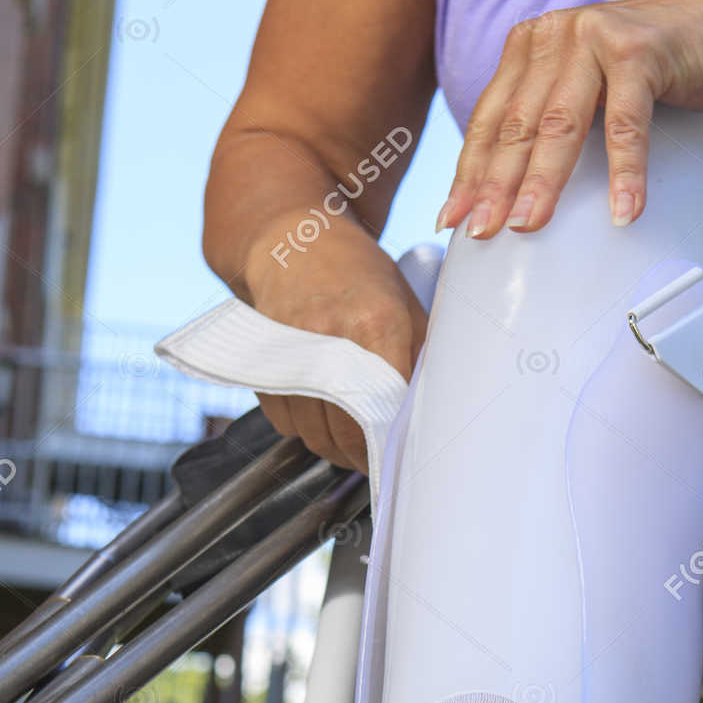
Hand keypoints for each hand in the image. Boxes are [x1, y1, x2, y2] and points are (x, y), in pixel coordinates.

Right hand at [243, 221, 427, 469]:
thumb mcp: (407, 306)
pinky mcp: (266, 364)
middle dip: (364, 457)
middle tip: (377, 458)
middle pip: (346, 433)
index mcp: (376, 324)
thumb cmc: (361, 276)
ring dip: (334, 447)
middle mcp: (330, 339)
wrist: (296, 244)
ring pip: (313, 434)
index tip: (400, 457)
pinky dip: (304, 429)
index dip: (393, 445)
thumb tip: (436, 414)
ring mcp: (292, 353)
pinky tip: (321, 414)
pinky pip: (285, 423)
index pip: (388, 411)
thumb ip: (423, 359)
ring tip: (351, 440)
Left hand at [435, 0, 702, 239]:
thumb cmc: (656, 66)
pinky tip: (623, 213)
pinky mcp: (640, 52)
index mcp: (531, 45)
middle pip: (517, 126)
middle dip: (494, 184)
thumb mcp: (588, 85)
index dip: (469, 172)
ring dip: (543, 182)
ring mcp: (595, 39)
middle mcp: (555, 35)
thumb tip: (511, 187)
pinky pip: (625, 125)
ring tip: (527, 226)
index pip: (491, 119)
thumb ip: (551, 114)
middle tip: (479, 232)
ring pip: (560, 126)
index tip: (451, 220)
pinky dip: (625, 173)